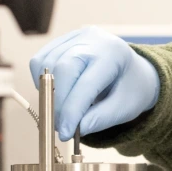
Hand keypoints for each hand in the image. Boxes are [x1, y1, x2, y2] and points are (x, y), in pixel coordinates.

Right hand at [29, 26, 159, 139]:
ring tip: (62, 111)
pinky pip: (40, 61)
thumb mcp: (124, 108)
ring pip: (46, 65)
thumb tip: (75, 130)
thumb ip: (100, 119)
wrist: (132, 70)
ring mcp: (74, 37)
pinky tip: (57, 93)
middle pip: (63, 69)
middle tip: (60, 127)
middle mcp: (92, 39)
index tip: (65, 133)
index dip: (72, 110)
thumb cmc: (130, 88)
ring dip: (48, 94)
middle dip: (58, 103)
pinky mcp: (61, 41)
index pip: (86, 84)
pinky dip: (43, 82)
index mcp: (113, 54)